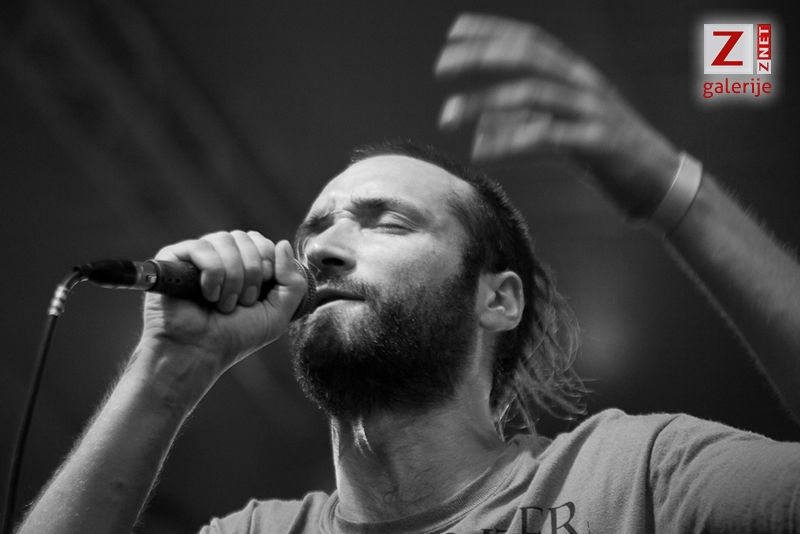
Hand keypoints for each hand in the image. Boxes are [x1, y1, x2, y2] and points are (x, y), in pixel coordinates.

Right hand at [139, 231, 307, 386]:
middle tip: (242, 302)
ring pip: (224, 240)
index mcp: (243, 262)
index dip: (267, 265)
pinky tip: (207, 296)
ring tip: (224, 304)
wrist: (200, 353)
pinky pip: (202, 248)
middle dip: (251, 274)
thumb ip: (293, 281)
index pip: (261, 241)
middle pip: (245, 237)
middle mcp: (219, 254)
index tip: (258, 295)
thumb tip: (283, 243)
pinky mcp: (173, 257)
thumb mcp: (278, 312)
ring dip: (232, 278)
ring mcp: (196, 254)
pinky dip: (212, 275)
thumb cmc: (236, 335)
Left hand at [435, 13, 681, 217]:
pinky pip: (547, 136)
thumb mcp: (562, 134)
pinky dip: (511, 140)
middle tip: (441, 65)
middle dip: (481, 56)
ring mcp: (593, 111)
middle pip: (527, 58)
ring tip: (448, 114)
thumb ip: (523, 126)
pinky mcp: (597, 142)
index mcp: (577, 76)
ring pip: (532, 94)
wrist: (661, 183)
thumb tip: (479, 130)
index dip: (492, 31)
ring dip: (485, 102)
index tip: (455, 30)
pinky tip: (482, 149)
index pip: (530, 42)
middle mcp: (584, 85)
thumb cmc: (608, 155)